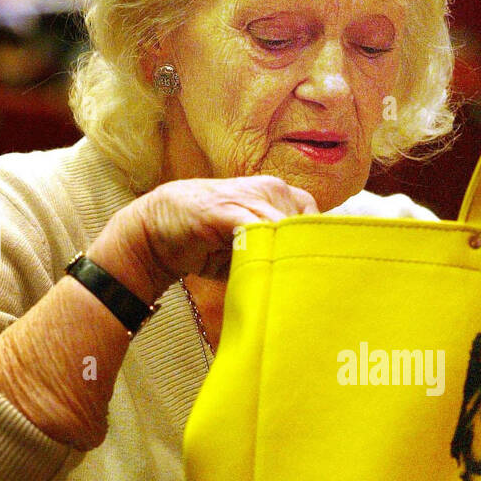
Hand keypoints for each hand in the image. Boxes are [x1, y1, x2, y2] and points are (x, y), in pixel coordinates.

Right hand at [89, 175, 318, 300]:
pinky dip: (266, 251)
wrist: (158, 230)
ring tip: (291, 288)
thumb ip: (279, 256)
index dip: (320, 249)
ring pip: (286, 228)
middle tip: (311, 290)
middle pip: (307, 226)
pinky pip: (258, 229)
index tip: (322, 278)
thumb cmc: (209, 244)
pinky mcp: (228, 209)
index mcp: (280, 196)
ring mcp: (249, 196)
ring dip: (290, 259)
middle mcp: (270, 190)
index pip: (317, 221)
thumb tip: (310, 282)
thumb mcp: (251, 249)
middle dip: (307, 258)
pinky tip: (268, 273)